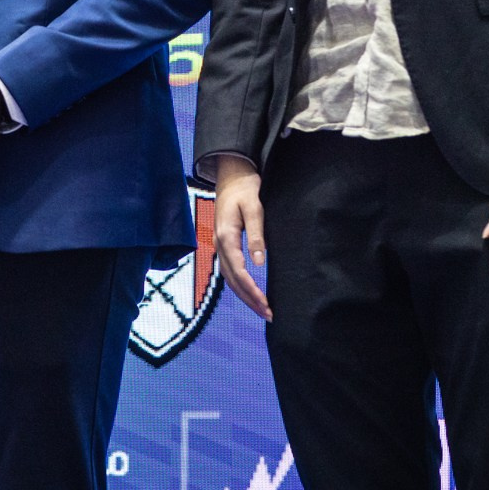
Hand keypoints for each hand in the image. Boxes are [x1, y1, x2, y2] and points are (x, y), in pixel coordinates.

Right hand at [209, 152, 270, 321]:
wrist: (232, 175)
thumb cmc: (245, 189)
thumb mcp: (254, 208)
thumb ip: (256, 235)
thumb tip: (259, 263)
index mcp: (226, 237)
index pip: (238, 272)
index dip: (252, 291)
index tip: (266, 304)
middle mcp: (219, 244)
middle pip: (232, 280)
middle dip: (249, 299)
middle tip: (268, 314)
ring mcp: (220, 244)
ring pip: (229, 278)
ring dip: (245, 295)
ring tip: (262, 308)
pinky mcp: (224, 243)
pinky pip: (229, 270)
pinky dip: (240, 284)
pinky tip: (250, 291)